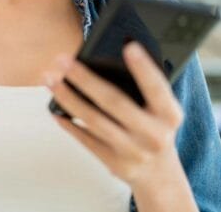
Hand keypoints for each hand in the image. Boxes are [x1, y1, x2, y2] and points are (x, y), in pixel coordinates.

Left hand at [43, 42, 184, 187]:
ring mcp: (133, 151)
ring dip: (68, 98)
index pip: (157, 88)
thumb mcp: (161, 110)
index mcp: (169, 114)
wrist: (159, 174)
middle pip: (114, 102)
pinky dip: (68, 123)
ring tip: (50, 79)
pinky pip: (86, 140)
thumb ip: (145, 89)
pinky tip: (54, 108)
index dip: (144, 68)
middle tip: (63, 60)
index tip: (129, 46)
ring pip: (94, 120)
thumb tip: (108, 57)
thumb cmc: (154, 127)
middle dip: (85, 79)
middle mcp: (154, 134)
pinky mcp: (115, 163)